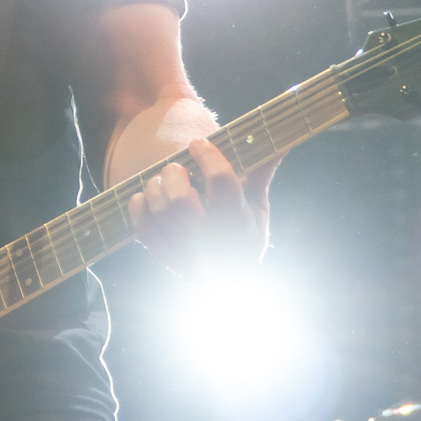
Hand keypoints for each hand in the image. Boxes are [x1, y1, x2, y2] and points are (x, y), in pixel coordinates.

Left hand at [126, 136, 277, 271]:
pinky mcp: (167, 259)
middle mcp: (215, 241)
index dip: (208, 157)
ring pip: (162, 213)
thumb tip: (281, 141)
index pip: (222, 184)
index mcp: (242, 223)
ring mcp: (188, 253)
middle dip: (174, 175)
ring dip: (155, 188)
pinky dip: (138, 208)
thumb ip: (262, 171)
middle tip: (175, 168)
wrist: (232, 278)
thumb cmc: (244, 231)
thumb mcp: (258, 205)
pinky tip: (143, 197)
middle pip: (182, 201)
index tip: (198, 143)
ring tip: (160, 181)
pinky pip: (144, 230)